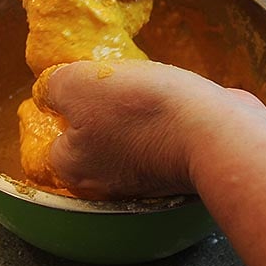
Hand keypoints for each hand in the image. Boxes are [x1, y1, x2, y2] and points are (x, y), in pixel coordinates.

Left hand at [43, 60, 265, 198]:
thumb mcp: (78, 84)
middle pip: (90, 138)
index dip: (60, 109)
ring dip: (133, 113)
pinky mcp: (178, 168)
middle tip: (112, 83)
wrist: (215, 131)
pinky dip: (163, 119)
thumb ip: (54, 87)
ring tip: (144, 86)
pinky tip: (170, 99)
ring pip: (125, 137)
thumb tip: (51, 91)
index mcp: (73, 168)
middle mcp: (105, 182)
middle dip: (99, 110)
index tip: (76, 87)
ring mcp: (144, 179)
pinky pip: (159, 138)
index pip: (51, 139)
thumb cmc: (140, 109)